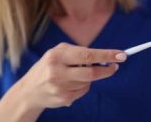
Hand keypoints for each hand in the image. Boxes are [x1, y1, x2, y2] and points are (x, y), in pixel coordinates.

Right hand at [0, 43, 125, 121]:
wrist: (29, 91)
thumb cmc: (48, 67)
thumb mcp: (57, 53)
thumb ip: (78, 52)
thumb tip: (104, 57)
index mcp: (56, 55)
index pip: (87, 55)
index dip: (106, 55)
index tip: (121, 55)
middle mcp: (57, 71)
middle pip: (91, 72)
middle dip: (106, 69)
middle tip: (114, 67)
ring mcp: (60, 87)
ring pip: (88, 82)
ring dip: (90, 78)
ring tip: (76, 74)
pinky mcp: (63, 99)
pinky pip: (83, 91)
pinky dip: (83, 86)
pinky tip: (70, 84)